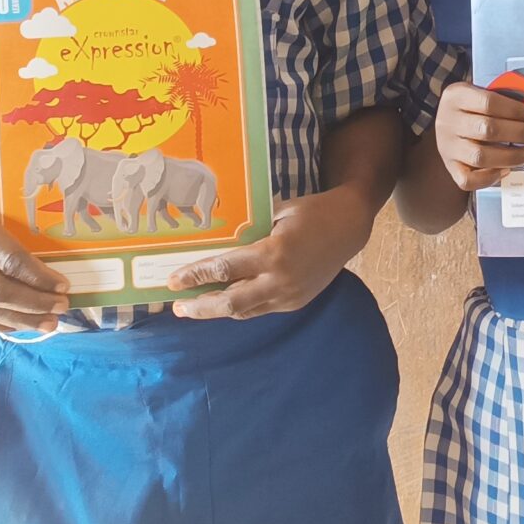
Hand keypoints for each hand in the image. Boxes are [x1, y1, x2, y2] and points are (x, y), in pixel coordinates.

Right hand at [0, 179, 68, 335]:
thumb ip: (23, 222)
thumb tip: (68, 244)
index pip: (11, 261)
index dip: (39, 278)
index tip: (64, 286)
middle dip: (35, 304)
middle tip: (63, 307)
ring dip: (22, 320)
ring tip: (50, 323)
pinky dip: (2, 323)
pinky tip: (24, 324)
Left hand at [169, 184, 371, 319]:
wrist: (350, 226)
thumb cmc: (311, 211)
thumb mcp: (276, 212)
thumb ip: (249, 230)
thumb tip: (215, 242)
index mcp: (273, 253)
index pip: (224, 270)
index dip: (195, 276)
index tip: (173, 281)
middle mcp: (280, 280)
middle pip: (230, 302)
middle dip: (200, 307)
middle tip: (178, 307)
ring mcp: (290, 295)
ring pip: (244, 311)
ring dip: (218, 310)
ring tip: (195, 307)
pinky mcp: (296, 302)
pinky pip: (261, 309)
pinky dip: (240, 306)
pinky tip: (226, 299)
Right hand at [432, 81, 523, 191]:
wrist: (446, 122)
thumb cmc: (472, 108)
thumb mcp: (480, 94)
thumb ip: (503, 102)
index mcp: (456, 97)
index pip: (488, 102)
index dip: (515, 110)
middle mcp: (447, 122)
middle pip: (487, 129)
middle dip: (522, 133)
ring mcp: (447, 148)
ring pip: (480, 157)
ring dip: (514, 156)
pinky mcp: (450, 168)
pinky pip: (467, 180)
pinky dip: (490, 178)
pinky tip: (507, 171)